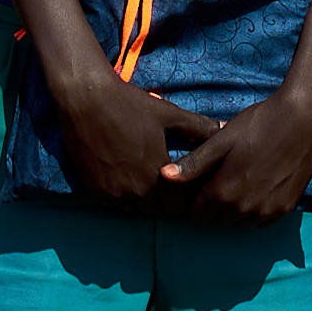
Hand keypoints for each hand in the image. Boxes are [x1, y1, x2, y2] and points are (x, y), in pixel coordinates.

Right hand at [35, 54, 208, 205]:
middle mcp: (135, 189)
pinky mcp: (94, 189)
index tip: (183, 185)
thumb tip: (225, 129)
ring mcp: (113, 192)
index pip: (178, 206)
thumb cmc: (129, 104)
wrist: (86, 99)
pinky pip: (115, 205)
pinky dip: (123, 198)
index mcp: (157, 173)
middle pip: (158, 211)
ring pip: (136, 210)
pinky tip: (126, 177)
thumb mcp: (168, 113)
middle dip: (165, 201)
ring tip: (146, 181)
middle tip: (166, 183)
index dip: (183, 198)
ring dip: (144, 201)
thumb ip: (199, 126)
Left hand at [163, 83, 311, 225]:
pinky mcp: (285, 209)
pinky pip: (260, 222)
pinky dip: (253, 212)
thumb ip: (193, 164)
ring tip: (235, 185)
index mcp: (223, 193)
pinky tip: (254, 190)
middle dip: (210, 208)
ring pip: (238, 224)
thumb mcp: (221, 141)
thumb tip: (164, 177)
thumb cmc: (258, 125)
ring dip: (232, 212)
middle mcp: (244, 209)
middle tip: (215, 183)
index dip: (192, 203)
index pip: (196, 216)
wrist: (302, 120)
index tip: (196, 188)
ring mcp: (266, 211)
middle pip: (216, 222)